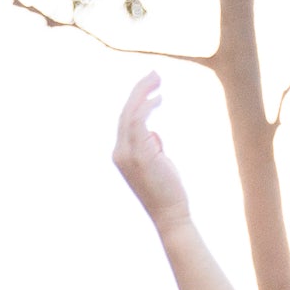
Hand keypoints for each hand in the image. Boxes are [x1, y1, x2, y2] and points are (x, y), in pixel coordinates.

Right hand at [112, 73, 190, 230]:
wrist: (170, 216)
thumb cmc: (168, 193)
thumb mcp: (158, 164)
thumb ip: (153, 147)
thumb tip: (154, 134)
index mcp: (122, 155)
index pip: (126, 121)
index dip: (137, 101)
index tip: (152, 89)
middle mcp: (120, 152)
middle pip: (126, 112)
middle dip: (140, 90)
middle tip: (155, 74)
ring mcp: (127, 153)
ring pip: (131, 113)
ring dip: (144, 92)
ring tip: (158, 79)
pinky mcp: (139, 153)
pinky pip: (139, 120)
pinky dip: (148, 106)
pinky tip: (159, 98)